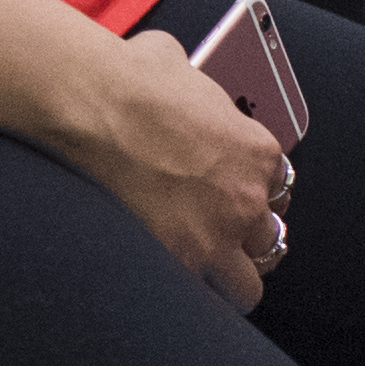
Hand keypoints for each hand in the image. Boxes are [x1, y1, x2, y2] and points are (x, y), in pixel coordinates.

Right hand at [48, 27, 288, 310]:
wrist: (91, 104)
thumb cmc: (128, 78)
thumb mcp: (178, 66)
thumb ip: (193, 90)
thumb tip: (173, 79)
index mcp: (256, 150)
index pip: (273, 187)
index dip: (246, 193)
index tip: (225, 196)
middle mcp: (247, 197)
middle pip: (267, 237)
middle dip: (240, 237)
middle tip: (209, 233)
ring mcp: (218, 234)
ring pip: (247, 282)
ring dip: (226, 277)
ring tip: (197, 271)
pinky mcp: (183, 260)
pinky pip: (206, 299)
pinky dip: (194, 295)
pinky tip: (172, 288)